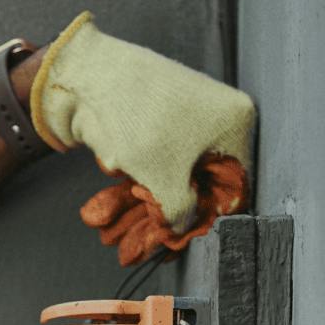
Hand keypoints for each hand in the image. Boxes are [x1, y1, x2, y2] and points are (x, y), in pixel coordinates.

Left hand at [30, 11, 256, 262]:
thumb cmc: (136, 118)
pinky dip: (128, 191)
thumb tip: (182, 231)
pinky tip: (106, 218)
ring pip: (166, 179)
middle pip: (196, 185)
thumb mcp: (164, 178)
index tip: (180, 243)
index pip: (234, 186)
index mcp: (235, 124)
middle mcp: (215, 120)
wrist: (89, 77)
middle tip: (141, 248)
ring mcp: (183, 122)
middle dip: (163, 219)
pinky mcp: (153, 126)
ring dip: (139, 212)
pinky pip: (148, 166)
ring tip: (115, 240)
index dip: (206, 219)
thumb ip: (180, 212)